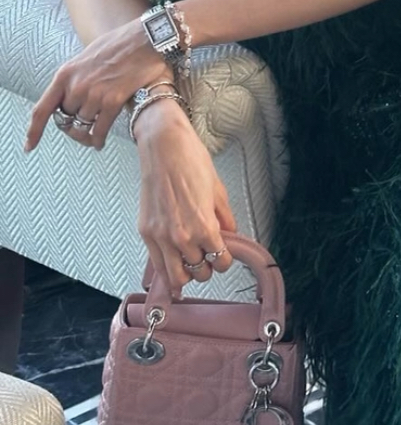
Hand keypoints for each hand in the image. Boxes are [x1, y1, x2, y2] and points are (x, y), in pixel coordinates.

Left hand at [26, 17, 173, 152]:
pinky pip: (100, 129)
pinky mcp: (114, 100)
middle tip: (81, 129)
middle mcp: (77, 86)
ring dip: (86, 133)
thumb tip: (72, 95)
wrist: (146, 38)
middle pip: (66, 118)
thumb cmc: (120, 43)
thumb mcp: (86, 57)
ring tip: (92, 138)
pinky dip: (99, 139)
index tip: (30, 145)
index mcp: (66, 74)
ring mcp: (94, 94)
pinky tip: (100, 142)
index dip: (34, 130)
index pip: (43, 109)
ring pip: (83, 125)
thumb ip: (76, 77)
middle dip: (73, 125)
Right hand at [134, 102, 236, 296]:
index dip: (225, 260)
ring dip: (187, 273)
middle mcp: (181, 237)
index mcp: (204, 226)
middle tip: (209, 258)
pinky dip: (166, 268)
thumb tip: (230, 235)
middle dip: (207, 268)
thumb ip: (225, 219)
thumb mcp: (218, 191)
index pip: (220, 261)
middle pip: (199, 273)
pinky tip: (174, 262)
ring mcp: (160, 236)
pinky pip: (156, 264)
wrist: (164, 147)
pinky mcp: (145, 232)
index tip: (224, 254)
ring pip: (175, 277)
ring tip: (192, 261)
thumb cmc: (191, 161)